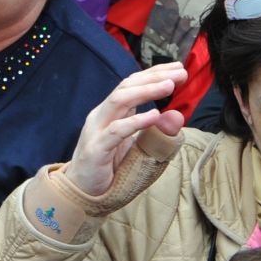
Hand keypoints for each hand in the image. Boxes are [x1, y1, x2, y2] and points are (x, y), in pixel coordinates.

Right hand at [61, 63, 187, 199]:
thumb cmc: (109, 169)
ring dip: (146, 91)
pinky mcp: (97, 149)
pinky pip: (117, 131)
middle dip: (154, 77)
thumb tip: (177, 115)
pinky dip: (136, 121)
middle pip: (126, 86)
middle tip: (179, 72)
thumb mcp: (139, 149)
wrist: (80, 192)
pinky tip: (155, 115)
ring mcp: (97, 130)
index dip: (154, 74)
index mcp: (111, 113)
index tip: (178, 68)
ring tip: (169, 85)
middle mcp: (102, 115)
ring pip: (120, 101)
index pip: (132, 85)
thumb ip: (157, 133)